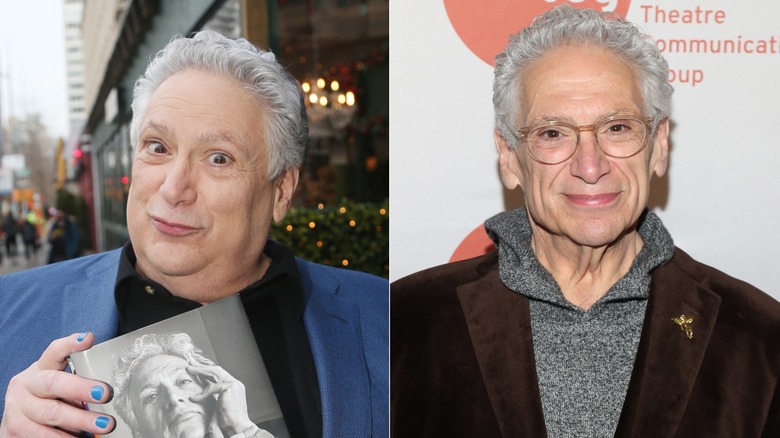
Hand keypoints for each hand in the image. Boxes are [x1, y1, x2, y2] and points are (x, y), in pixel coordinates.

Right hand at [0, 333, 115, 436]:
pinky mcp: (14, 431)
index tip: (88, 339)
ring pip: (51, 414)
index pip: (53, 352)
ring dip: (81, 421)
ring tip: (104, 425)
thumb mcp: (61, 387)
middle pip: (53, 383)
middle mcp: (25, 386)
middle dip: (81, 389)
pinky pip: (43, 436)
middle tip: (106, 394)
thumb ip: (77, 381)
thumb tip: (109, 388)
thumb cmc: (49, 401)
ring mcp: (17, 410)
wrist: (20, 425)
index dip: (70, 345)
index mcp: (40, 369)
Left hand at [188, 365, 254, 435]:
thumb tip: (196, 394)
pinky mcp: (231, 387)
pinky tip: (194, 398)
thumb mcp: (216, 406)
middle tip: (191, 365)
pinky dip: (202, 393)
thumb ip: (210, 397)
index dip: (207, 371)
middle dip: (202, 367)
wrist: (237, 428)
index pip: (219, 375)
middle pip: (217, 370)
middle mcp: (236, 384)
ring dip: (201, 370)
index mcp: (234, 387)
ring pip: (215, 372)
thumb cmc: (228, 422)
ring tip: (189, 369)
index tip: (196, 369)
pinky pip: (212, 387)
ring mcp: (234, 384)